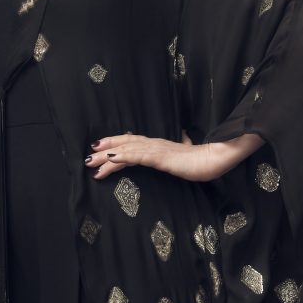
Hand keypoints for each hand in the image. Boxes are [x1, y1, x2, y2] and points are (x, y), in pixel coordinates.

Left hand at [86, 132, 263, 184]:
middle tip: (88, 158)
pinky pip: (136, 157)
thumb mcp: (188, 154)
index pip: (132, 141)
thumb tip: (186, 139)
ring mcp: (156, 150)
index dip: (115, 143)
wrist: (215, 159)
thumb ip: (183, 148)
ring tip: (91, 163)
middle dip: (104, 151)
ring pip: (125, 151)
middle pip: (124, 144)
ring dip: (106, 157)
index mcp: (159, 144)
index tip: (100, 148)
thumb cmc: (203, 159)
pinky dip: (120, 158)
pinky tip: (109, 161)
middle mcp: (154, 144)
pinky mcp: (159, 157)